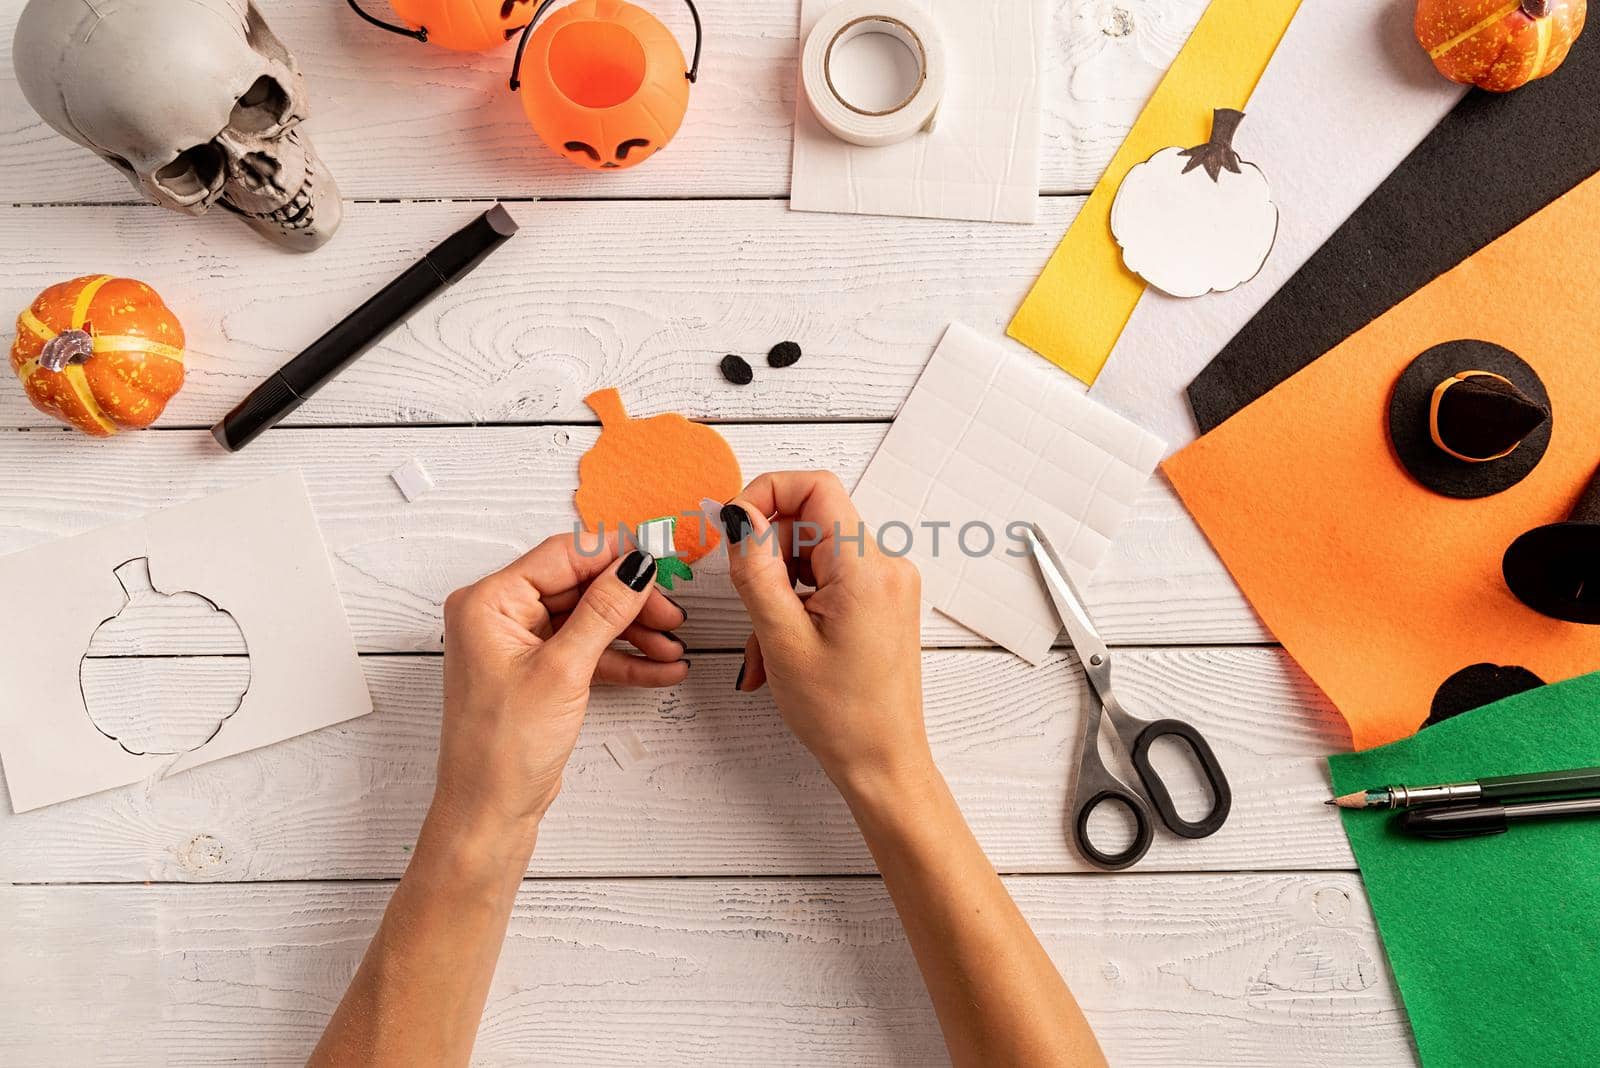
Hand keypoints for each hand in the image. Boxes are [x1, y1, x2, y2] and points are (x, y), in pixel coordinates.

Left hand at [432, 534, 688, 843]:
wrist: (489, 813)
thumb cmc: (502, 749)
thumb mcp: (563, 671)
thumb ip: (603, 611)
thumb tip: (635, 567)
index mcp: (488, 602)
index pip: (562, 556)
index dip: (614, 557)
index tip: (660, 562)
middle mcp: (500, 616)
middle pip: (580, 587)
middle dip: (630, 602)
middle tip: (673, 617)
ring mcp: (520, 645)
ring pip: (589, 620)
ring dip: (634, 634)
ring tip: (673, 650)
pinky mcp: (538, 672)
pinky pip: (587, 652)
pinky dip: (623, 660)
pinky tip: (660, 669)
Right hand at [720, 471, 929, 794]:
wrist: (884, 762)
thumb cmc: (842, 716)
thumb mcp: (782, 640)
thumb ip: (755, 570)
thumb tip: (737, 517)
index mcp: (866, 569)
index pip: (815, 487)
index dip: (765, 494)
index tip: (732, 528)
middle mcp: (886, 566)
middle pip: (809, 520)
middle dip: (765, 558)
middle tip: (747, 604)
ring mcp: (887, 583)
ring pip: (812, 555)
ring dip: (776, 590)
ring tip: (765, 648)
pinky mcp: (881, 600)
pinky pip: (826, 580)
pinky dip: (795, 605)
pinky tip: (781, 649)